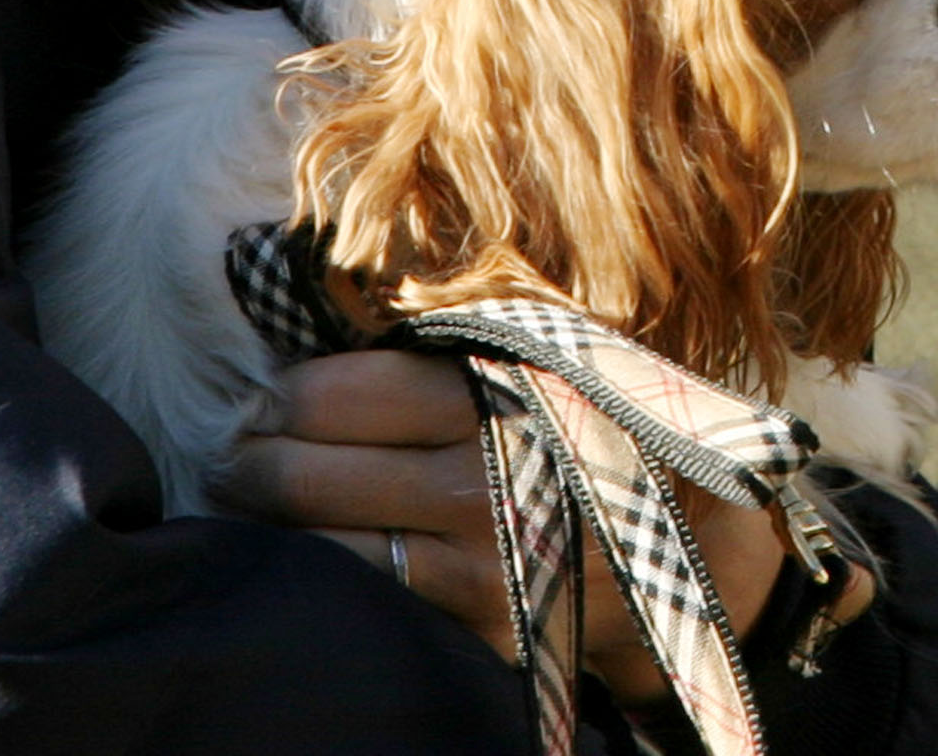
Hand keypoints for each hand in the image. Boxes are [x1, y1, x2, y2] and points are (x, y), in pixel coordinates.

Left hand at [213, 349, 793, 703]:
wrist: (704, 548)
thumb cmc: (606, 427)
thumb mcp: (555, 353)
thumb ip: (462, 335)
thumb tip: (335, 307)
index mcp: (500, 394)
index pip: (341, 392)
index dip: (283, 396)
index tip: (262, 399)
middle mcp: (486, 480)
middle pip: (310, 471)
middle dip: (252, 461)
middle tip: (233, 452)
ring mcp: (483, 565)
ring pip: (322, 548)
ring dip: (270, 530)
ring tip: (249, 509)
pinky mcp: (484, 631)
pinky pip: (370, 603)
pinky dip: (322, 581)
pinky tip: (302, 563)